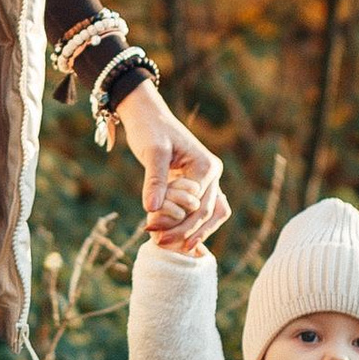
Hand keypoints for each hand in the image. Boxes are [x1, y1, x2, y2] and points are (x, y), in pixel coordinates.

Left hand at [113, 81, 228, 243]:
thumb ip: (154, 180)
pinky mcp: (194, 183)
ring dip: (192, 231)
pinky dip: (189, 223)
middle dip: (185, 232)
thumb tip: (152, 209)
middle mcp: (211, 174)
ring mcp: (206, 180)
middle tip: (159, 244)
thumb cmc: (150, 129)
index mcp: (206, 166)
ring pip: (209, 214)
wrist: (146, 114)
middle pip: (207, 214)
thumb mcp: (152, 152)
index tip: (153, 232)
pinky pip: (199, 209)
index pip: (199, 205)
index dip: (179, 223)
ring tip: (168, 245)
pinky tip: (173, 237)